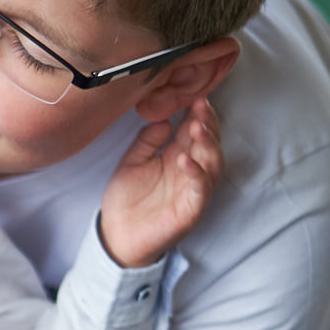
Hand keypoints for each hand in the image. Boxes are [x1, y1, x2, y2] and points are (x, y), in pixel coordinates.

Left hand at [99, 97, 222, 267]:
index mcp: (178, 157)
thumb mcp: (132, 162)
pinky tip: (185, 159)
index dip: (197, 113)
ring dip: (207, 143)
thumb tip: (164, 120)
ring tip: (197, 127)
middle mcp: (190, 171)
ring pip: (212, 163)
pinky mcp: (192, 210)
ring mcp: (193, 190)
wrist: (117, 235)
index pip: (194, 131)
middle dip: (207, 123)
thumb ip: (147, 141)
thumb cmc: (127, 200)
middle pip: (209, 143)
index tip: (194, 94)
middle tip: (200, 104)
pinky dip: (196, 173)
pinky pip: (200, 189)